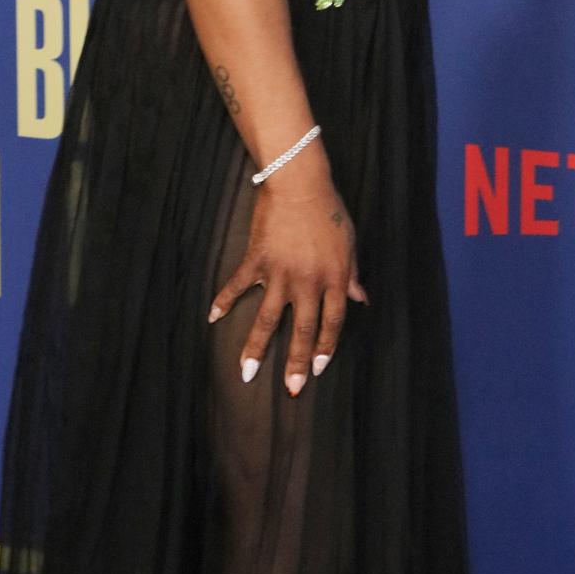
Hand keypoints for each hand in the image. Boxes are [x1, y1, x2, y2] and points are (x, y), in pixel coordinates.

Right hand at [206, 161, 369, 395]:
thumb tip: (362, 299)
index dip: (325, 347)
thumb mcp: (350, 244)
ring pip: (267, 319)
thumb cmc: (329, 212)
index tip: (317, 368)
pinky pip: (238, 285)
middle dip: (296, 362)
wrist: (300, 184)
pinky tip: (212, 317)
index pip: (332, 323)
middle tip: (290, 389)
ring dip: (256, 348)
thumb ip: (353, 276)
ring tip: (246, 373)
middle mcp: (308, 282)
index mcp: (334, 279)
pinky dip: (224, 300)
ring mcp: (280, 273)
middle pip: (302, 330)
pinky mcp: (257, 260)